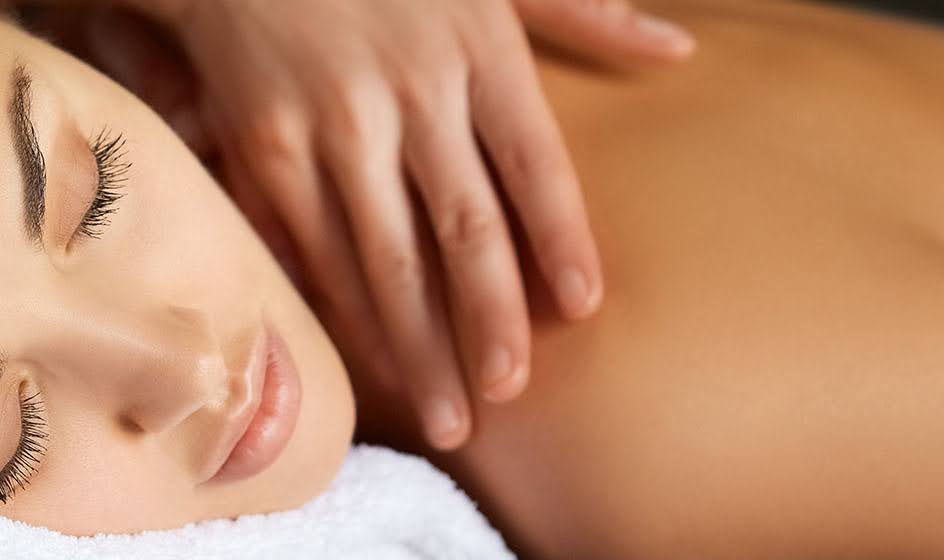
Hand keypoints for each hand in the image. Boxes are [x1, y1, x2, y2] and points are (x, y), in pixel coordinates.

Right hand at [119, 0, 692, 449]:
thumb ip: (581, 12)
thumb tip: (677, 50)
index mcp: (475, 48)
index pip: (535, 162)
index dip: (561, 239)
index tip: (582, 308)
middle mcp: (407, 92)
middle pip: (462, 230)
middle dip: (489, 324)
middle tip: (506, 396)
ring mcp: (331, 124)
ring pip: (383, 257)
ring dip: (416, 346)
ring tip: (447, 415)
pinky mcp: (265, 145)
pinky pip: (310, 246)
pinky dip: (341, 310)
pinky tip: (368, 362)